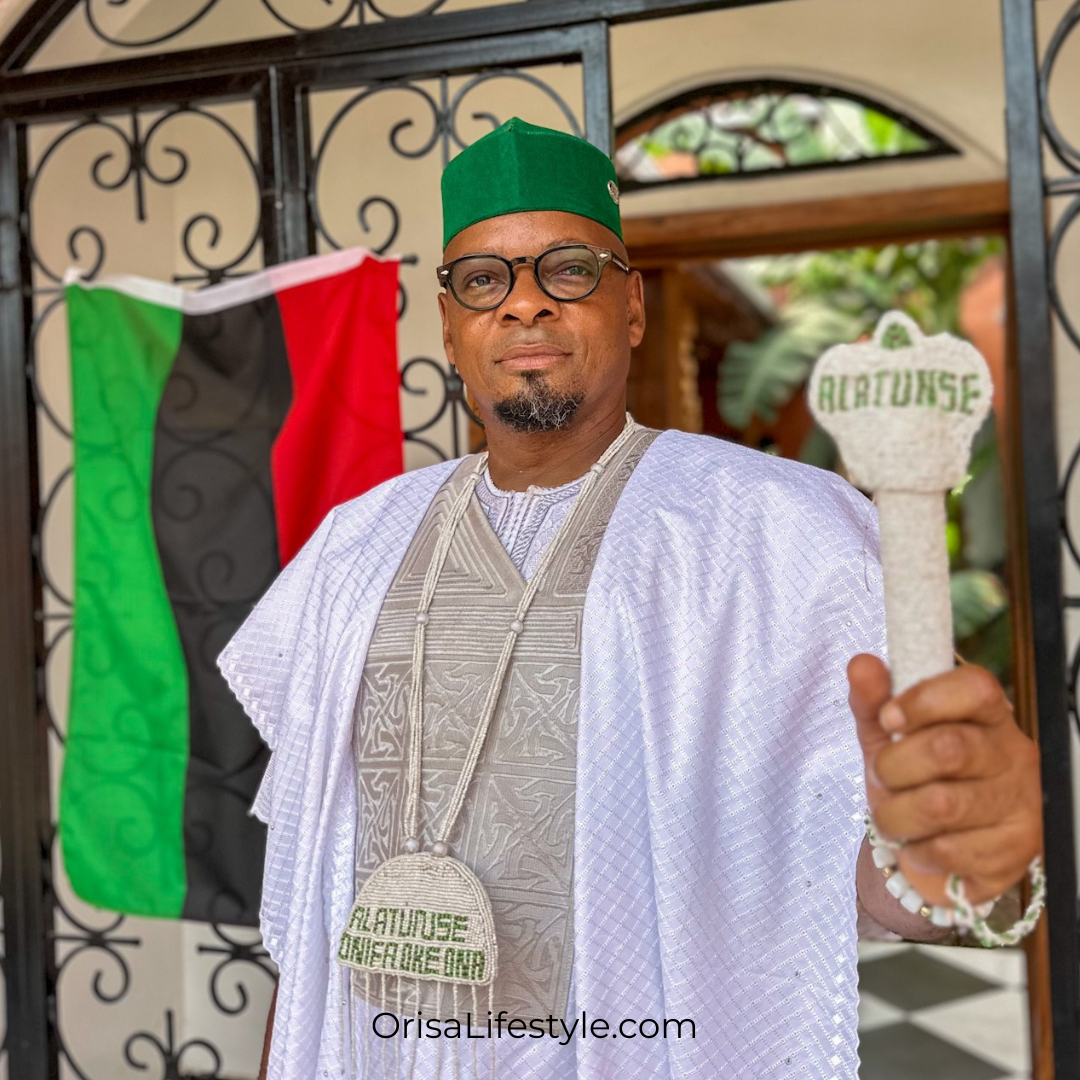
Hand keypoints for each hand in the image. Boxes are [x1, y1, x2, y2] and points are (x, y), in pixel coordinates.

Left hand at [849, 654, 1042, 906]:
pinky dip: (917, 851)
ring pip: (943, 805)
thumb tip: (861, 664)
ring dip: (896, 815)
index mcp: (985, 712)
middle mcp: (1012, 752)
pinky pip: (951, 851)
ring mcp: (1019, 802)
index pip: (975, 688)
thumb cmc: (913, 776)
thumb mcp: (886, 734)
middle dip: (893, 767)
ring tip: (891, 816)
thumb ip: (872, 699)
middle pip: (949, 748)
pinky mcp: (1016, 849)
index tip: (887, 717)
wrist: (937, 846)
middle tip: (882, 777)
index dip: (924, 700)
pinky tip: (917, 845)